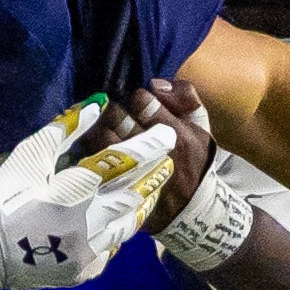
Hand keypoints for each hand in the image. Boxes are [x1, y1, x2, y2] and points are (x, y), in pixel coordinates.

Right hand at [0, 119, 174, 289]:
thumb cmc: (3, 195)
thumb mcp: (29, 156)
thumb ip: (65, 131)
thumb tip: (97, 105)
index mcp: (75, 189)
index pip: (124, 161)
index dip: (149, 146)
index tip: (166, 134)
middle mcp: (89, 220)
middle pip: (136, 194)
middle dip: (154, 177)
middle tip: (165, 164)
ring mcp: (88, 249)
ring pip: (130, 225)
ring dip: (142, 205)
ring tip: (147, 193)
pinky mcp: (83, 270)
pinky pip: (110, 250)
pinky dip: (116, 234)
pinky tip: (114, 225)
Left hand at [100, 79, 218, 233]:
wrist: (192, 206)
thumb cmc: (194, 159)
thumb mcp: (201, 128)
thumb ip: (186, 99)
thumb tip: (157, 82)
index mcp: (176, 133)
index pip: (145, 103)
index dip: (138, 98)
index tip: (138, 103)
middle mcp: (152, 151)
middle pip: (117, 118)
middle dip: (113, 112)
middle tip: (115, 115)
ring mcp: (131, 170)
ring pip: (100, 138)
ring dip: (98, 129)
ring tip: (104, 130)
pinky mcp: (115, 187)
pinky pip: (91, 161)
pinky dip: (88, 150)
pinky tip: (92, 148)